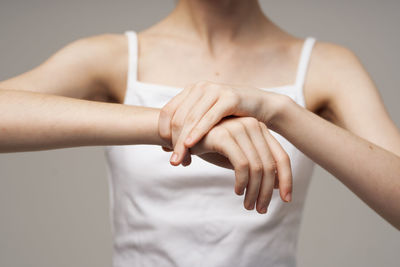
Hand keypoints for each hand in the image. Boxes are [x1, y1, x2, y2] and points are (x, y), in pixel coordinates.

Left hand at [158, 80, 288, 165]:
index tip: (167, 151)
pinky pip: (209, 118)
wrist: (261, 107)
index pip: (167, 112)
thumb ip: (186, 131)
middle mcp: (200, 87)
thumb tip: (163, 148)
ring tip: (181, 161)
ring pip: (191, 119)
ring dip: (183, 143)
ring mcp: (214, 90)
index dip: (163, 132)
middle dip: (174, 142)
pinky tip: (191, 146)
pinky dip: (198, 133)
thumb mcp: (205, 122)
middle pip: (178, 118)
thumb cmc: (231, 117)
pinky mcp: (229, 98)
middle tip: (175, 162)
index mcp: (191, 90)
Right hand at [179, 116, 292, 212]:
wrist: (181, 135)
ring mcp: (238, 128)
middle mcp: (252, 125)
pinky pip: (242, 164)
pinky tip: (238, 191)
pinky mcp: (224, 135)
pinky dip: (242, 182)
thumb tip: (279, 185)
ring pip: (257, 167)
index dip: (287, 179)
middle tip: (260, 209)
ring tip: (248, 204)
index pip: (281, 157)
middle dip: (267, 191)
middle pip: (270, 165)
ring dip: (254, 191)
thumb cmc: (210, 147)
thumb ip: (257, 168)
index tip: (287, 199)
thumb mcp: (238, 159)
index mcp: (260, 129)